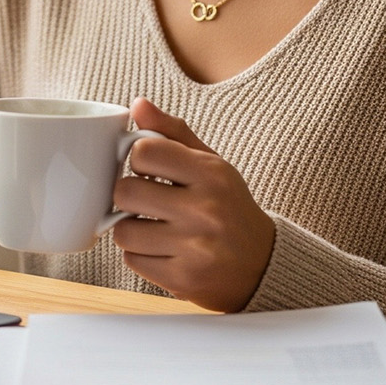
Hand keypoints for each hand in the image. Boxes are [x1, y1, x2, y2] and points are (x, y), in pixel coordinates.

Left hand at [111, 97, 276, 311]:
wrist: (262, 264)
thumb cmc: (228, 206)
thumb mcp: (210, 164)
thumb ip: (172, 132)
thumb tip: (138, 104)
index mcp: (211, 174)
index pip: (144, 151)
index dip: (139, 158)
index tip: (150, 168)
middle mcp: (204, 210)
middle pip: (125, 192)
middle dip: (128, 195)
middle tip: (144, 200)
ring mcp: (194, 248)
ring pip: (123, 231)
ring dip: (131, 229)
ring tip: (153, 226)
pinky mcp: (183, 280)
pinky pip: (133, 261)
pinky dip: (141, 255)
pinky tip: (163, 249)